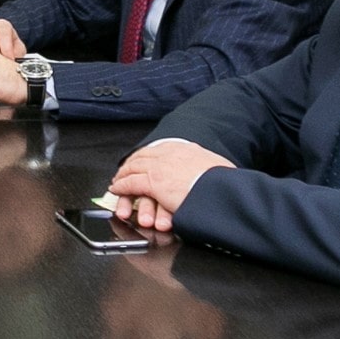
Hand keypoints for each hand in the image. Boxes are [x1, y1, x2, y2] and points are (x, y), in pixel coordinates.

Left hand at [106, 138, 234, 230]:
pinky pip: (130, 184)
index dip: (147, 156)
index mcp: (185, 148)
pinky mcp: (153, 183)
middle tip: (124, 171)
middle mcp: (169, 154)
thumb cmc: (223, 183)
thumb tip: (209, 172)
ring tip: (117, 181)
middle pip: (142, 156)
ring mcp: (159, 167)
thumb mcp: (216, 167)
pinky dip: (121, 187)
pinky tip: (116, 190)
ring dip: (123, 175)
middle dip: (131, 165)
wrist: (222, 190)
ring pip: (133, 168)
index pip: (159, 149)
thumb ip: (205, 167)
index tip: (143, 161)